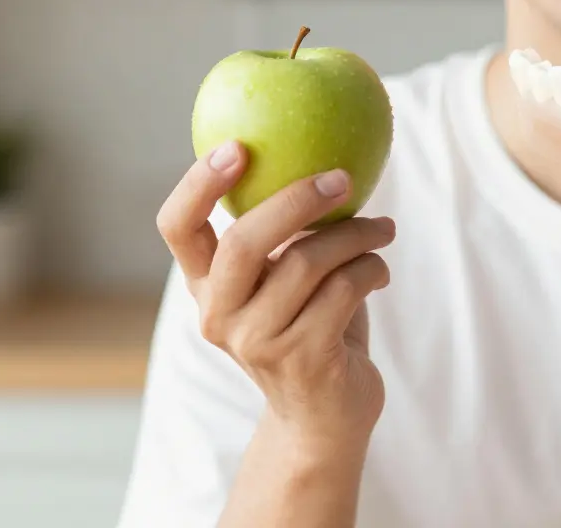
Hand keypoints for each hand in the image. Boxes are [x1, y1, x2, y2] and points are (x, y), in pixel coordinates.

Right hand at [156, 140, 394, 458]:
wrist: (328, 416)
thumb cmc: (314, 328)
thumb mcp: (288, 279)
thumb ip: (290, 232)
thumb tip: (327, 154)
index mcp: (207, 286)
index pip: (177, 228)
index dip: (197, 184)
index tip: (235, 145)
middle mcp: (219, 315)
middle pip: (244, 241)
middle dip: (297, 199)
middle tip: (341, 177)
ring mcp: (257, 342)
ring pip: (307, 262)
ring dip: (357, 235)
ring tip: (383, 230)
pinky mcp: (302, 359)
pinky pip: (343, 289)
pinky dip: (371, 269)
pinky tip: (380, 270)